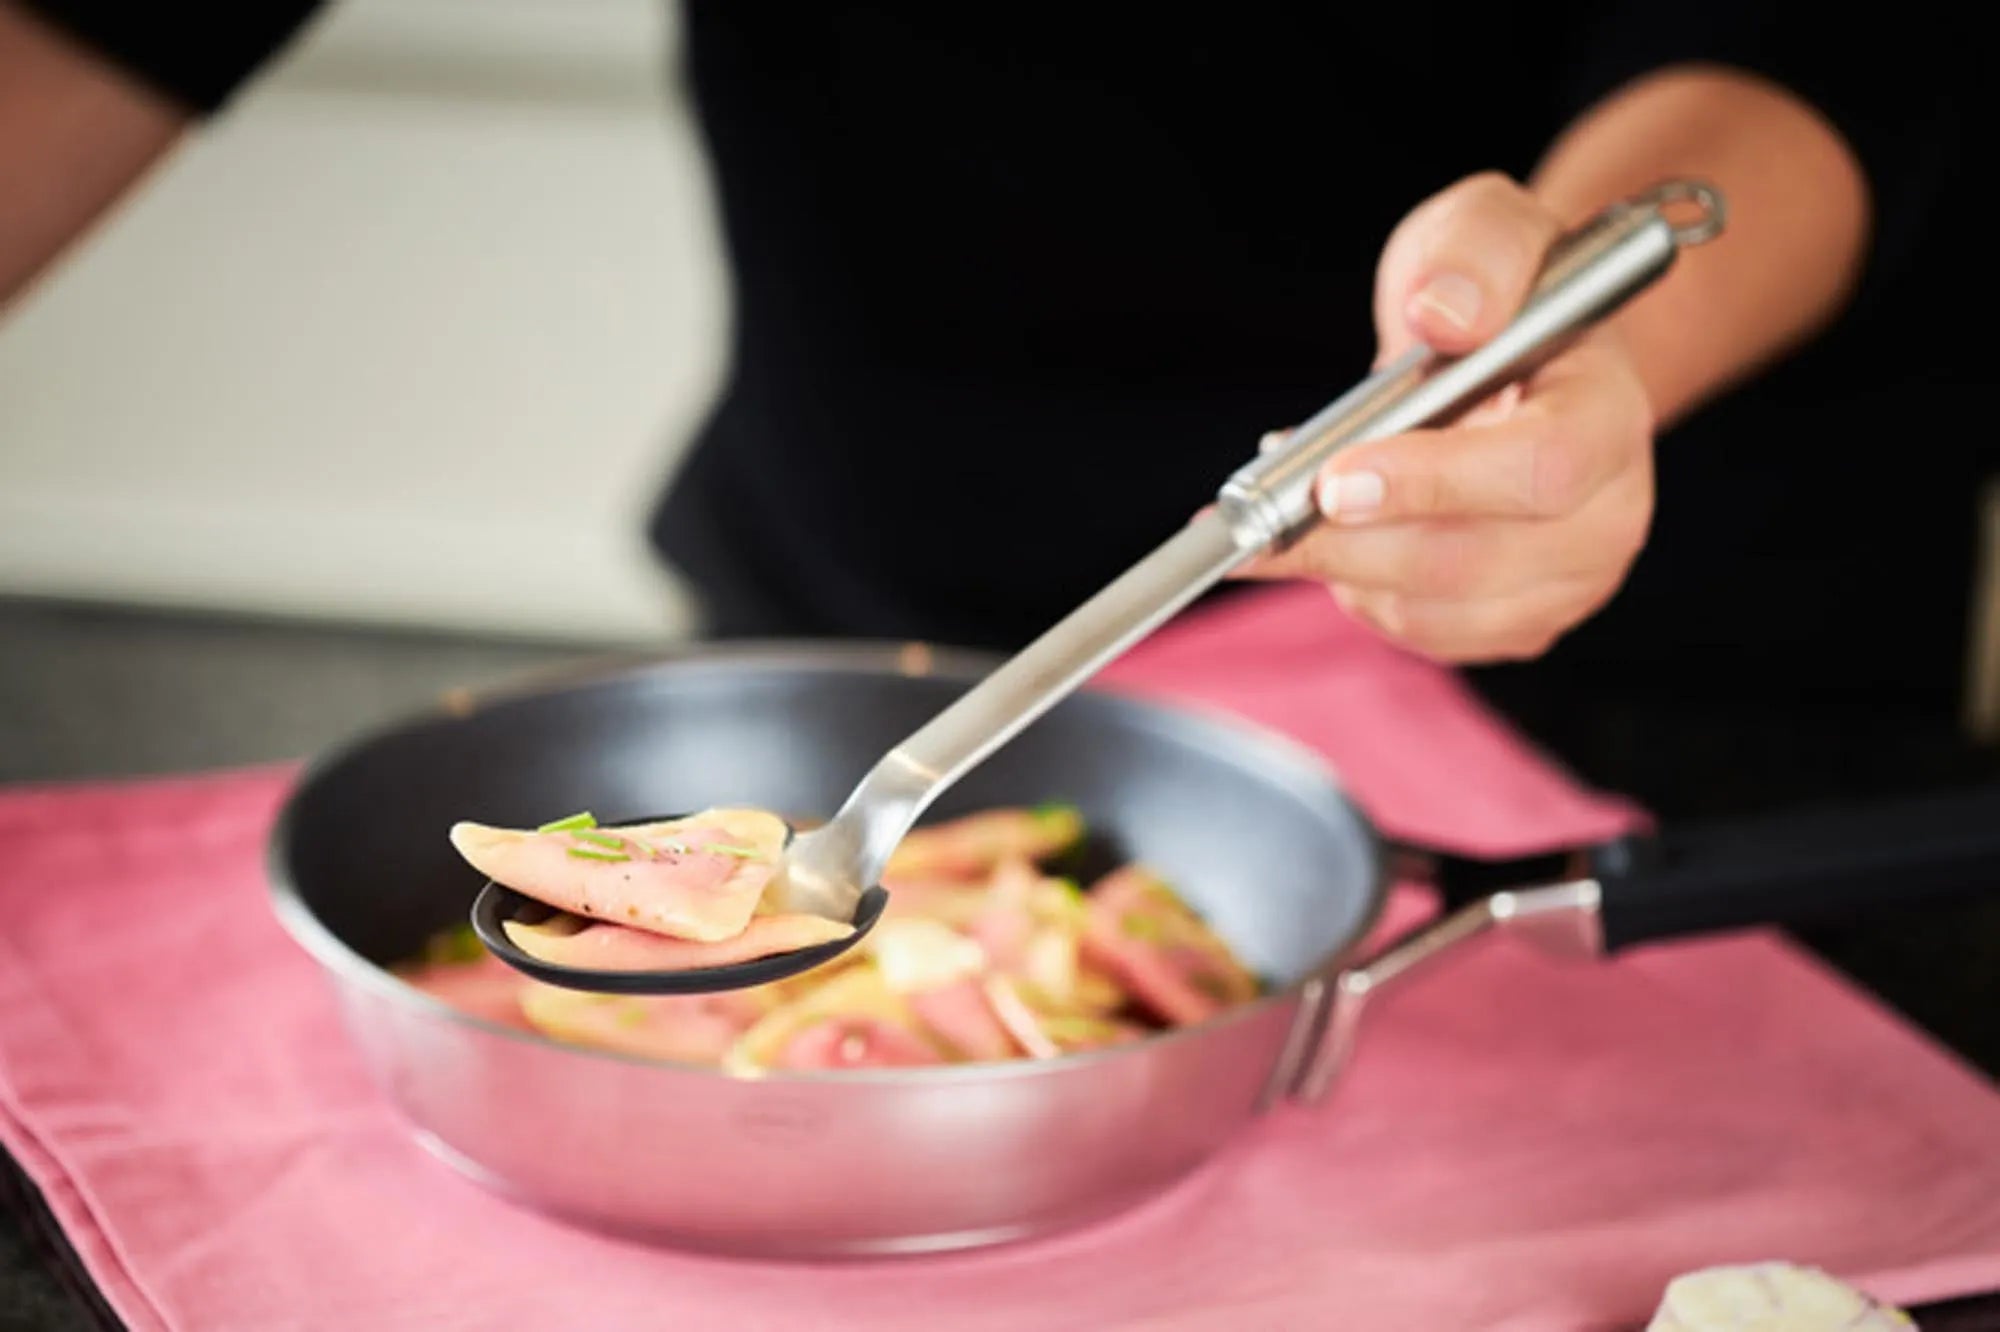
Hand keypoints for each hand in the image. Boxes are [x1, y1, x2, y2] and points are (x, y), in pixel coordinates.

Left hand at [1240, 172, 1656, 662]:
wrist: (1524, 355)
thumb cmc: (1503, 296)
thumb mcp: (1487, 227)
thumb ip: (1474, 253)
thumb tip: (1442, 315)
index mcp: (1609, 416)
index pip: (1538, 470)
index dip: (1432, 482)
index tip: (1335, 479)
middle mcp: (1607, 514)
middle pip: (1468, 562)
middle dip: (1345, 543)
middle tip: (1258, 517)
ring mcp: (1568, 581)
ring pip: (1429, 610)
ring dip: (1339, 566)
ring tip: (1294, 508)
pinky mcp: (1518, 623)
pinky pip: (1418, 633)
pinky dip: (1356, 590)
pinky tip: (1338, 535)